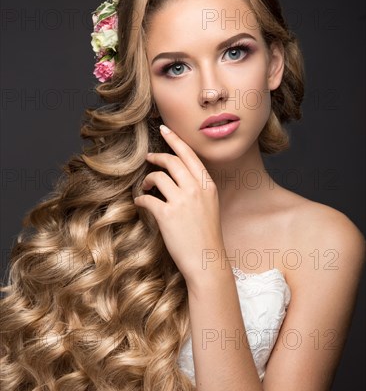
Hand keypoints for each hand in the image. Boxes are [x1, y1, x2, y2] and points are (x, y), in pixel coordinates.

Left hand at [133, 125, 224, 285]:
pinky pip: (147, 198)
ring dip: (148, 180)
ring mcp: (182, 201)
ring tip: (145, 187)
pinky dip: (141, 199)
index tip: (164, 130)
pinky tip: (141, 203)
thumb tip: (177, 179)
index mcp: (208, 185)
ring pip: (158, 177)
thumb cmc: (206, 237)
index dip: (175, 140)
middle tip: (148, 158)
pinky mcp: (167, 215)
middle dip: (157, 157)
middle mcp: (196, 189)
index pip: (190, 155)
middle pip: (172, 161)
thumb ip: (198, 190)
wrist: (206, 261)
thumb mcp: (210, 207)